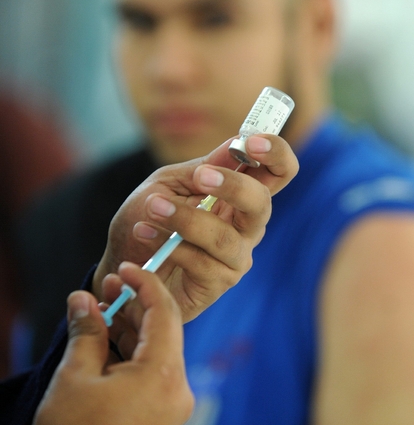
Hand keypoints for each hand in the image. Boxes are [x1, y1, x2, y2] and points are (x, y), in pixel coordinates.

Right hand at [32, 263, 193, 424]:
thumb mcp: (75, 375)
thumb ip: (86, 330)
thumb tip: (83, 299)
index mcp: (163, 375)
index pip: (164, 313)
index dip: (145, 283)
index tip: (125, 268)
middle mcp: (178, 390)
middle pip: (163, 332)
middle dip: (135, 306)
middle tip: (108, 287)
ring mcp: (174, 409)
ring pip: (158, 354)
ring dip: (132, 332)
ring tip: (102, 313)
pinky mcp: (163, 423)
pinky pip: (155, 377)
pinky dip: (134, 358)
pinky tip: (108, 346)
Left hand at [93, 135, 297, 325]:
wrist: (123, 258)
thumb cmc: (150, 217)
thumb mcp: (169, 183)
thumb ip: (201, 167)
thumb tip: (237, 141)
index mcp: (241, 195)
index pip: (279, 171)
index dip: (276, 153)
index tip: (251, 142)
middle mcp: (247, 226)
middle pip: (262, 203)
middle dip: (233, 186)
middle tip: (199, 176)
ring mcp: (236, 256)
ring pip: (225, 238)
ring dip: (186, 219)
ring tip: (153, 208)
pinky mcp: (217, 283)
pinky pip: (201, 263)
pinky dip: (169, 245)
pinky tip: (144, 231)